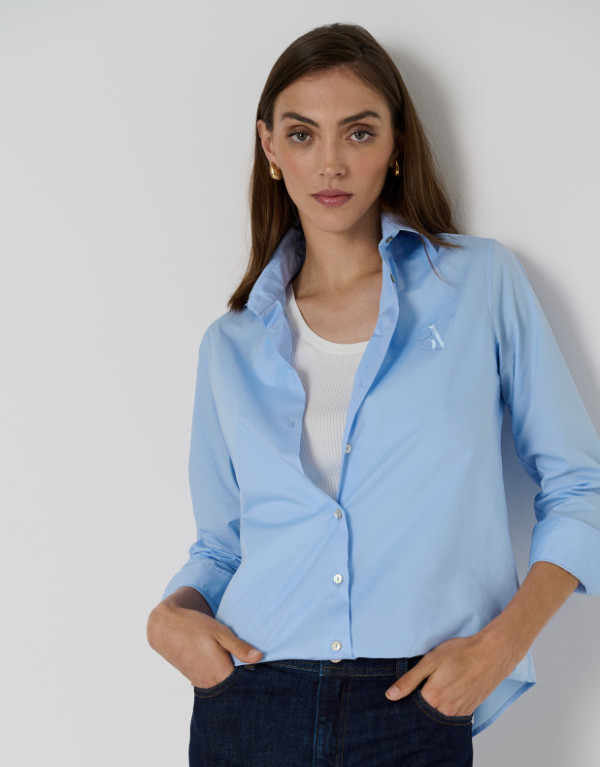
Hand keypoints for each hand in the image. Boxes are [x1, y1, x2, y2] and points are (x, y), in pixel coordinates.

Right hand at [147, 599, 262, 687]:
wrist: (166, 627)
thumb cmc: (195, 626)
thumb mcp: (220, 632)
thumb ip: (239, 646)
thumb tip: (259, 657)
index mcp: (220, 673)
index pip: (244, 684)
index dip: (255, 679)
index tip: (266, 673)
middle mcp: (210, 683)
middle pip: (234, 689)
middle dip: (245, 682)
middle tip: (255, 668)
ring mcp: (201, 684)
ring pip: (223, 688)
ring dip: (232, 681)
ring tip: (241, 667)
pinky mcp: (194, 680)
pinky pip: (213, 684)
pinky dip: (220, 679)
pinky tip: (225, 667)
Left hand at [384, 632, 515, 716]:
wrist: (492, 654)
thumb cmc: (461, 653)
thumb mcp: (431, 660)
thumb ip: (410, 680)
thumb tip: (390, 696)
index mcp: (433, 697)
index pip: (411, 705)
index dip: (408, 696)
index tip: (409, 687)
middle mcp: (446, 710)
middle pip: (425, 711)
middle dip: (421, 701)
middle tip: (426, 682)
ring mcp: (459, 712)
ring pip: (439, 713)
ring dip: (435, 703)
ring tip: (440, 684)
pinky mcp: (469, 710)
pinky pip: (452, 713)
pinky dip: (447, 705)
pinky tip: (450, 690)